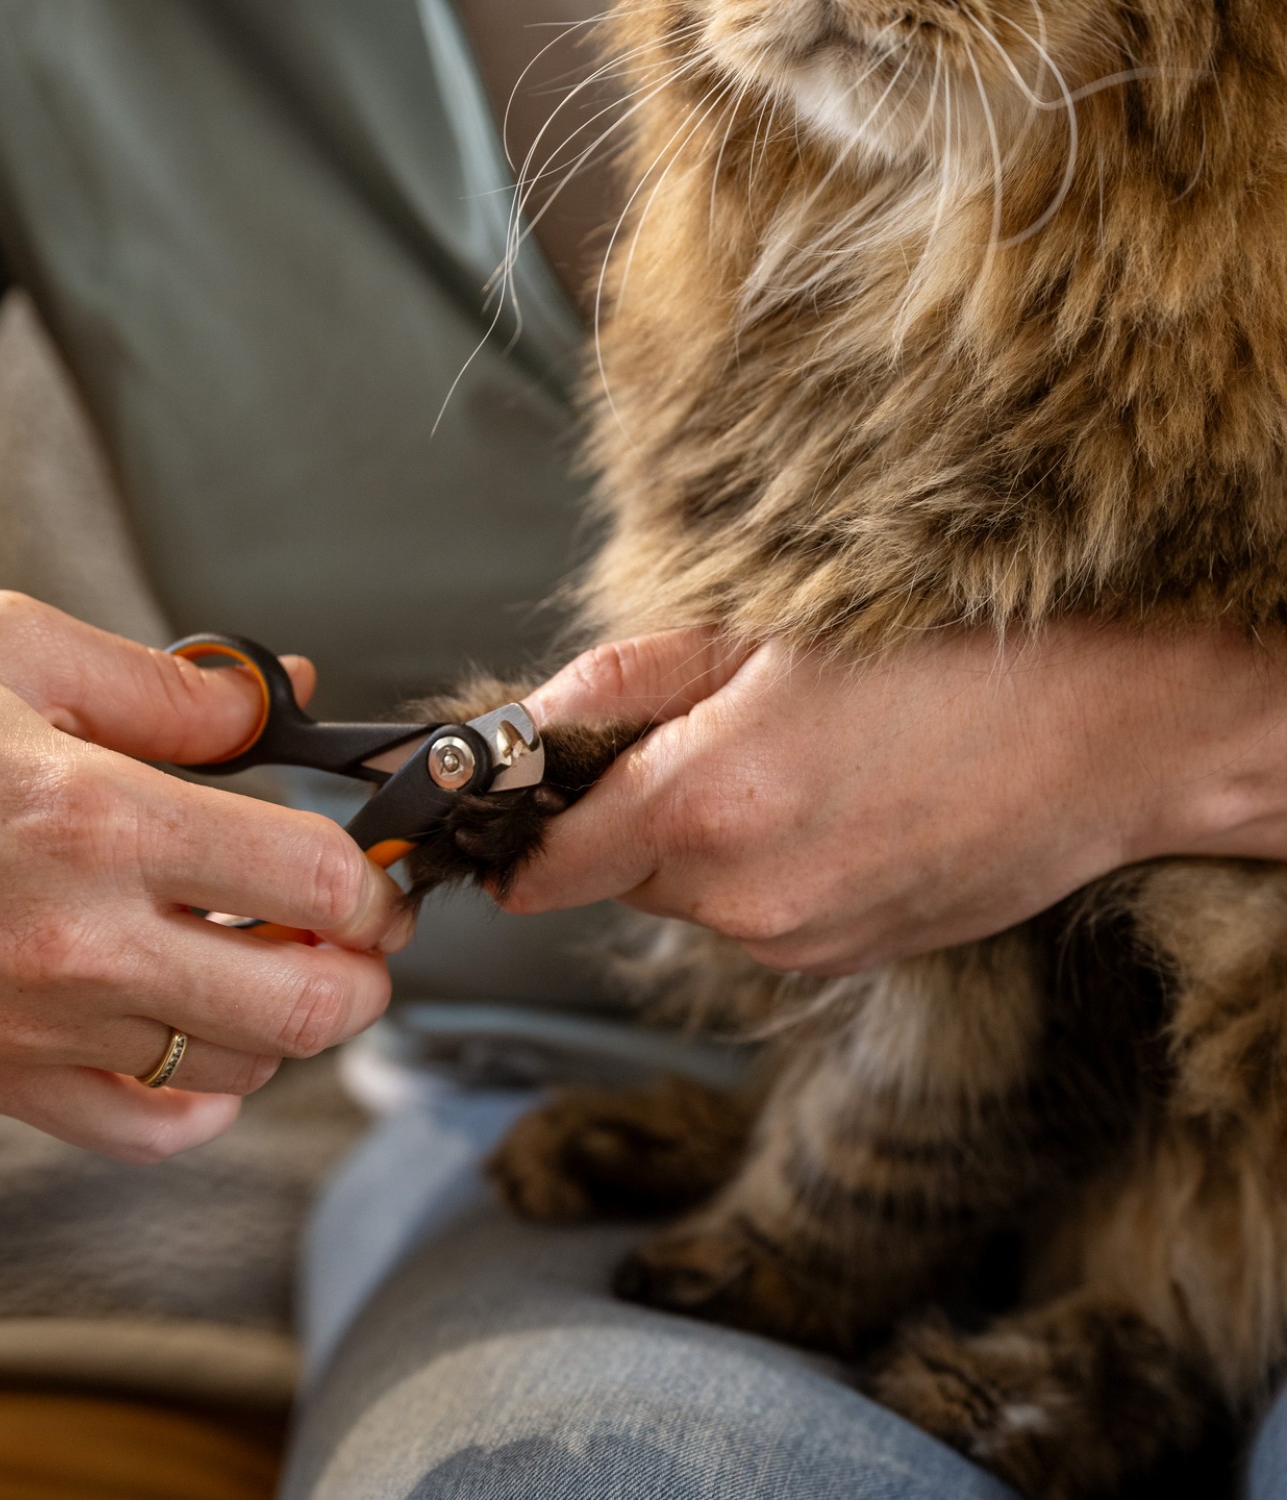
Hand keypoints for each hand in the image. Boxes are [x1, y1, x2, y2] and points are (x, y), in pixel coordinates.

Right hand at [0, 593, 411, 1159]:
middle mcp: (79, 940)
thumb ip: (169, 684)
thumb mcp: (10, 648)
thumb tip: (277, 700)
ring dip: (287, 1023)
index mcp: (95, 818)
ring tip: (269, 963)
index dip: (372, 878)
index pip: (308, 877)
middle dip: (363, 972)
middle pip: (303, 1005)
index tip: (373, 869)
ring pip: (238, 1069)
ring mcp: (37, 1025)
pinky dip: (203, 1104)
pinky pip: (140, 1131)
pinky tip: (204, 1047)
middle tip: (359, 935)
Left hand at [504, 623, 1286, 973]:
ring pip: (689, 896)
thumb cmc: (949, 658)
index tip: (515, 805)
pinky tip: (839, 808)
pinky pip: (757, 918)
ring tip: (797, 764)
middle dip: (628, 815)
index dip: (516, 833)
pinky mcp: (843, 960)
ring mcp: (796, 944)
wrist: (1112, 735)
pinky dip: (764, 872)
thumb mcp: (762, 633)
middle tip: (704, 734)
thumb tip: (524, 727)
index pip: (542, 869)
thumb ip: (621, 685)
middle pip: (616, 874)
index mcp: (704, 807)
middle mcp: (740, 900)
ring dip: (703, 841)